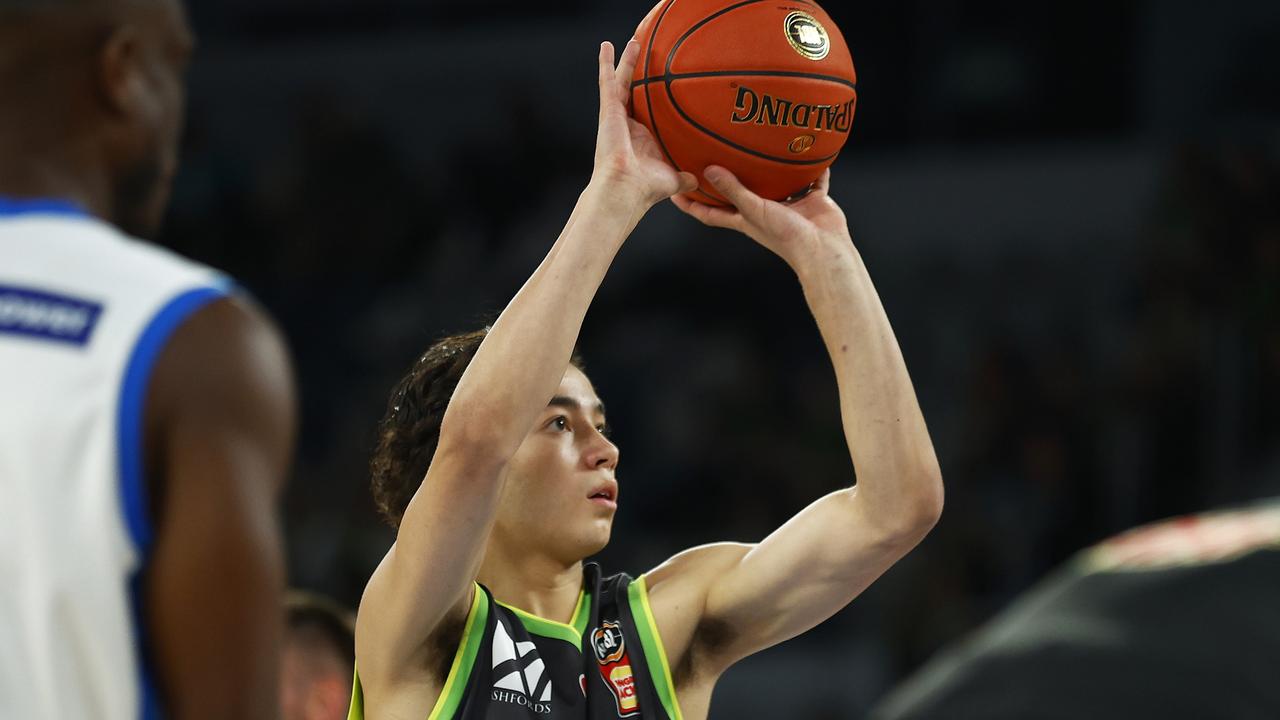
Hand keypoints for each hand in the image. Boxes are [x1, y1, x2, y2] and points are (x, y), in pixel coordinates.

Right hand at [592, 40, 696, 208]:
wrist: (626, 189)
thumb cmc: (646, 190)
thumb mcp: (673, 179)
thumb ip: (684, 177)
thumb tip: (697, 180)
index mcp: (640, 137)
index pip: (646, 110)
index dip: (651, 95)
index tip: (659, 82)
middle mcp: (626, 125)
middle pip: (633, 91)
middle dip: (638, 72)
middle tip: (644, 53)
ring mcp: (615, 117)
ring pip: (621, 82)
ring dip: (626, 61)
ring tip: (633, 41)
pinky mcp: (608, 112)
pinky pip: (607, 83)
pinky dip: (605, 64)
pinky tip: (606, 46)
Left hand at [672, 166, 851, 269]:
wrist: (822, 248)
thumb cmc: (785, 236)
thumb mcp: (754, 210)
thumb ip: (734, 190)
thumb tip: (709, 170)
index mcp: (745, 219)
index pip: (711, 213)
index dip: (692, 205)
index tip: (674, 192)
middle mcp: (764, 212)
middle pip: (742, 193)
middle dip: (729, 178)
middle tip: (715, 156)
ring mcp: (788, 206)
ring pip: (776, 183)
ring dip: (770, 169)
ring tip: (761, 145)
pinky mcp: (812, 200)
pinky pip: (811, 179)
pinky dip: (813, 167)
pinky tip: (810, 149)